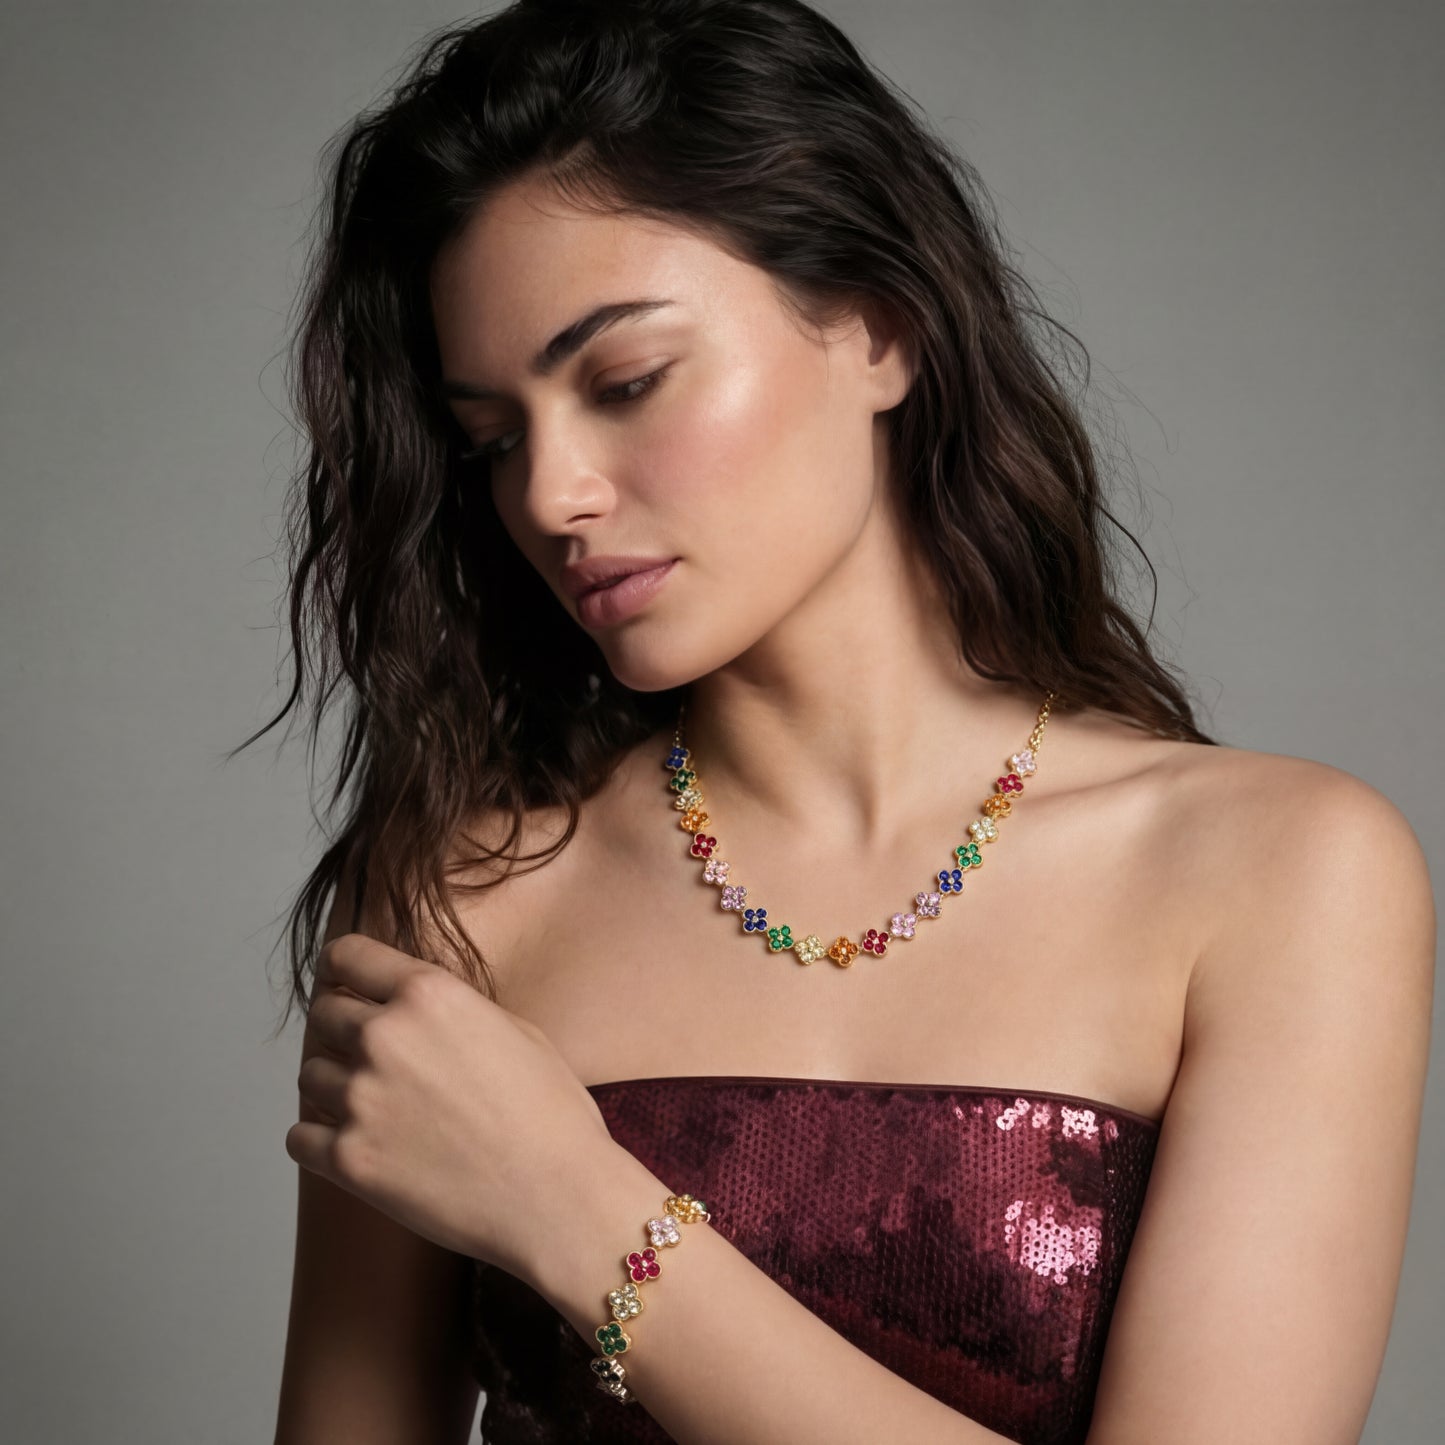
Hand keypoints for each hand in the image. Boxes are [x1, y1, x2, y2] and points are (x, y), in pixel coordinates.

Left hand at [285, 932, 619, 1285]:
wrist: (558, 1198)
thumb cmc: (551, 1116)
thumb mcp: (516, 1029)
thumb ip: (452, 1009)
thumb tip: (415, 1008)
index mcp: (429, 994)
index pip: (347, 955)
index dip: (345, 969)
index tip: (349, 985)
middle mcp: (386, 1036)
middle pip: (324, 1013)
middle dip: (344, 1030)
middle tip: (376, 1059)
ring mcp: (361, 1098)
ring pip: (310, 1074)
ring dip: (335, 1086)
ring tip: (379, 1109)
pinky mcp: (348, 1159)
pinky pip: (299, 1136)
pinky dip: (320, 1140)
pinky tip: (358, 1145)